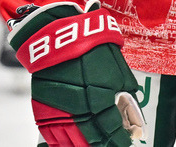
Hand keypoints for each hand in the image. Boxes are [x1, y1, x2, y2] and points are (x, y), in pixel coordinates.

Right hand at [8, 0, 144, 146]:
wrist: (60, 38)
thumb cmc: (93, 51)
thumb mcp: (119, 73)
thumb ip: (125, 99)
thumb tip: (132, 119)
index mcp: (100, 102)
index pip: (113, 133)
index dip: (121, 140)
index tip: (126, 141)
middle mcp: (78, 112)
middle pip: (93, 142)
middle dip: (105, 145)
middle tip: (111, 144)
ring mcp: (58, 114)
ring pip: (72, 144)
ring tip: (94, 145)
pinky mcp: (43, 112)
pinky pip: (53, 138)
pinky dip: (64, 144)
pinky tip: (73, 144)